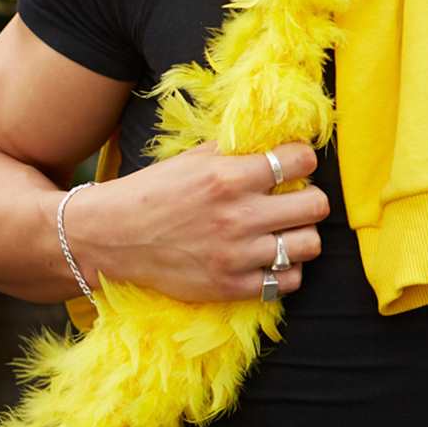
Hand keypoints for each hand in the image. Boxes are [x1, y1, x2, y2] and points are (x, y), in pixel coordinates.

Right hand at [62, 141, 328, 301]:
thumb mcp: (190, 160)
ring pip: (309, 245)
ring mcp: (237, 256)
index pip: (301, 160)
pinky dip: (284, 269)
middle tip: (294, 198)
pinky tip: (269, 258)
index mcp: (229, 177)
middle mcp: (239, 216)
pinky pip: (287, 281)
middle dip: (310, 198)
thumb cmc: (151, 192)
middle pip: (317, 206)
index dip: (303, 159)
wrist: (111, 237)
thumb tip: (271, 140)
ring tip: (283, 230)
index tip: (295, 164)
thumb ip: (233, 151)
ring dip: (300, 235)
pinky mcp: (231, 287)